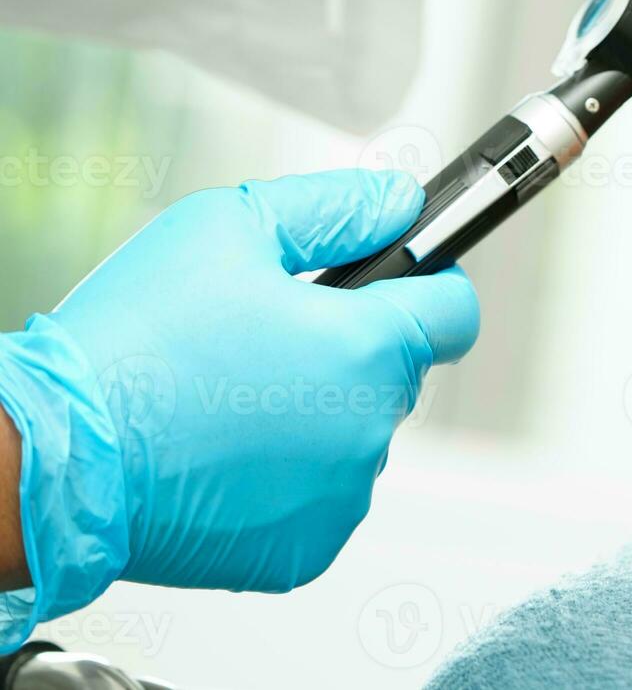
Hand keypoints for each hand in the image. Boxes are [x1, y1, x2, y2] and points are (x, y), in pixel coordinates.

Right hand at [0, 170, 478, 644]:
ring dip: (316, 413)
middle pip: (397, 372)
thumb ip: (337, 208)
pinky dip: (286, 475)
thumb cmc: (134, 344)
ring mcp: (341, 497)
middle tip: (267, 339)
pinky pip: (320, 494)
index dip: (430, 286)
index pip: (457, 312)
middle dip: (350, 349)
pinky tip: (223, 452)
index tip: (401, 283)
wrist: (56, 458)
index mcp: (370, 348)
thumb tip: (400, 201)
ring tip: (229, 397)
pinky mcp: (305, 550)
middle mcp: (371, 429)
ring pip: (356, 434)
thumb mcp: (233, 227)